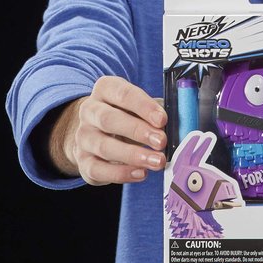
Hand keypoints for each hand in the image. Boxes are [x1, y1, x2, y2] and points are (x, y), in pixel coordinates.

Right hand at [51, 75, 167, 184]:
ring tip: (157, 161)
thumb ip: (156, 112)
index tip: (163, 119)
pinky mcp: (82, 161)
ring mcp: (83, 137)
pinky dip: (121, 173)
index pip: (123, 94)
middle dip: (138, 131)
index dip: (144, 106)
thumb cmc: (126, 113)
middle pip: (110, 119)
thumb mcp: (139, 105)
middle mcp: (89, 111)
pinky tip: (141, 173)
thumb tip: (180, 125)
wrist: (95, 130)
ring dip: (133, 155)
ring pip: (104, 146)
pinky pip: (98, 169)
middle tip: (161, 141)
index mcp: (105, 89)